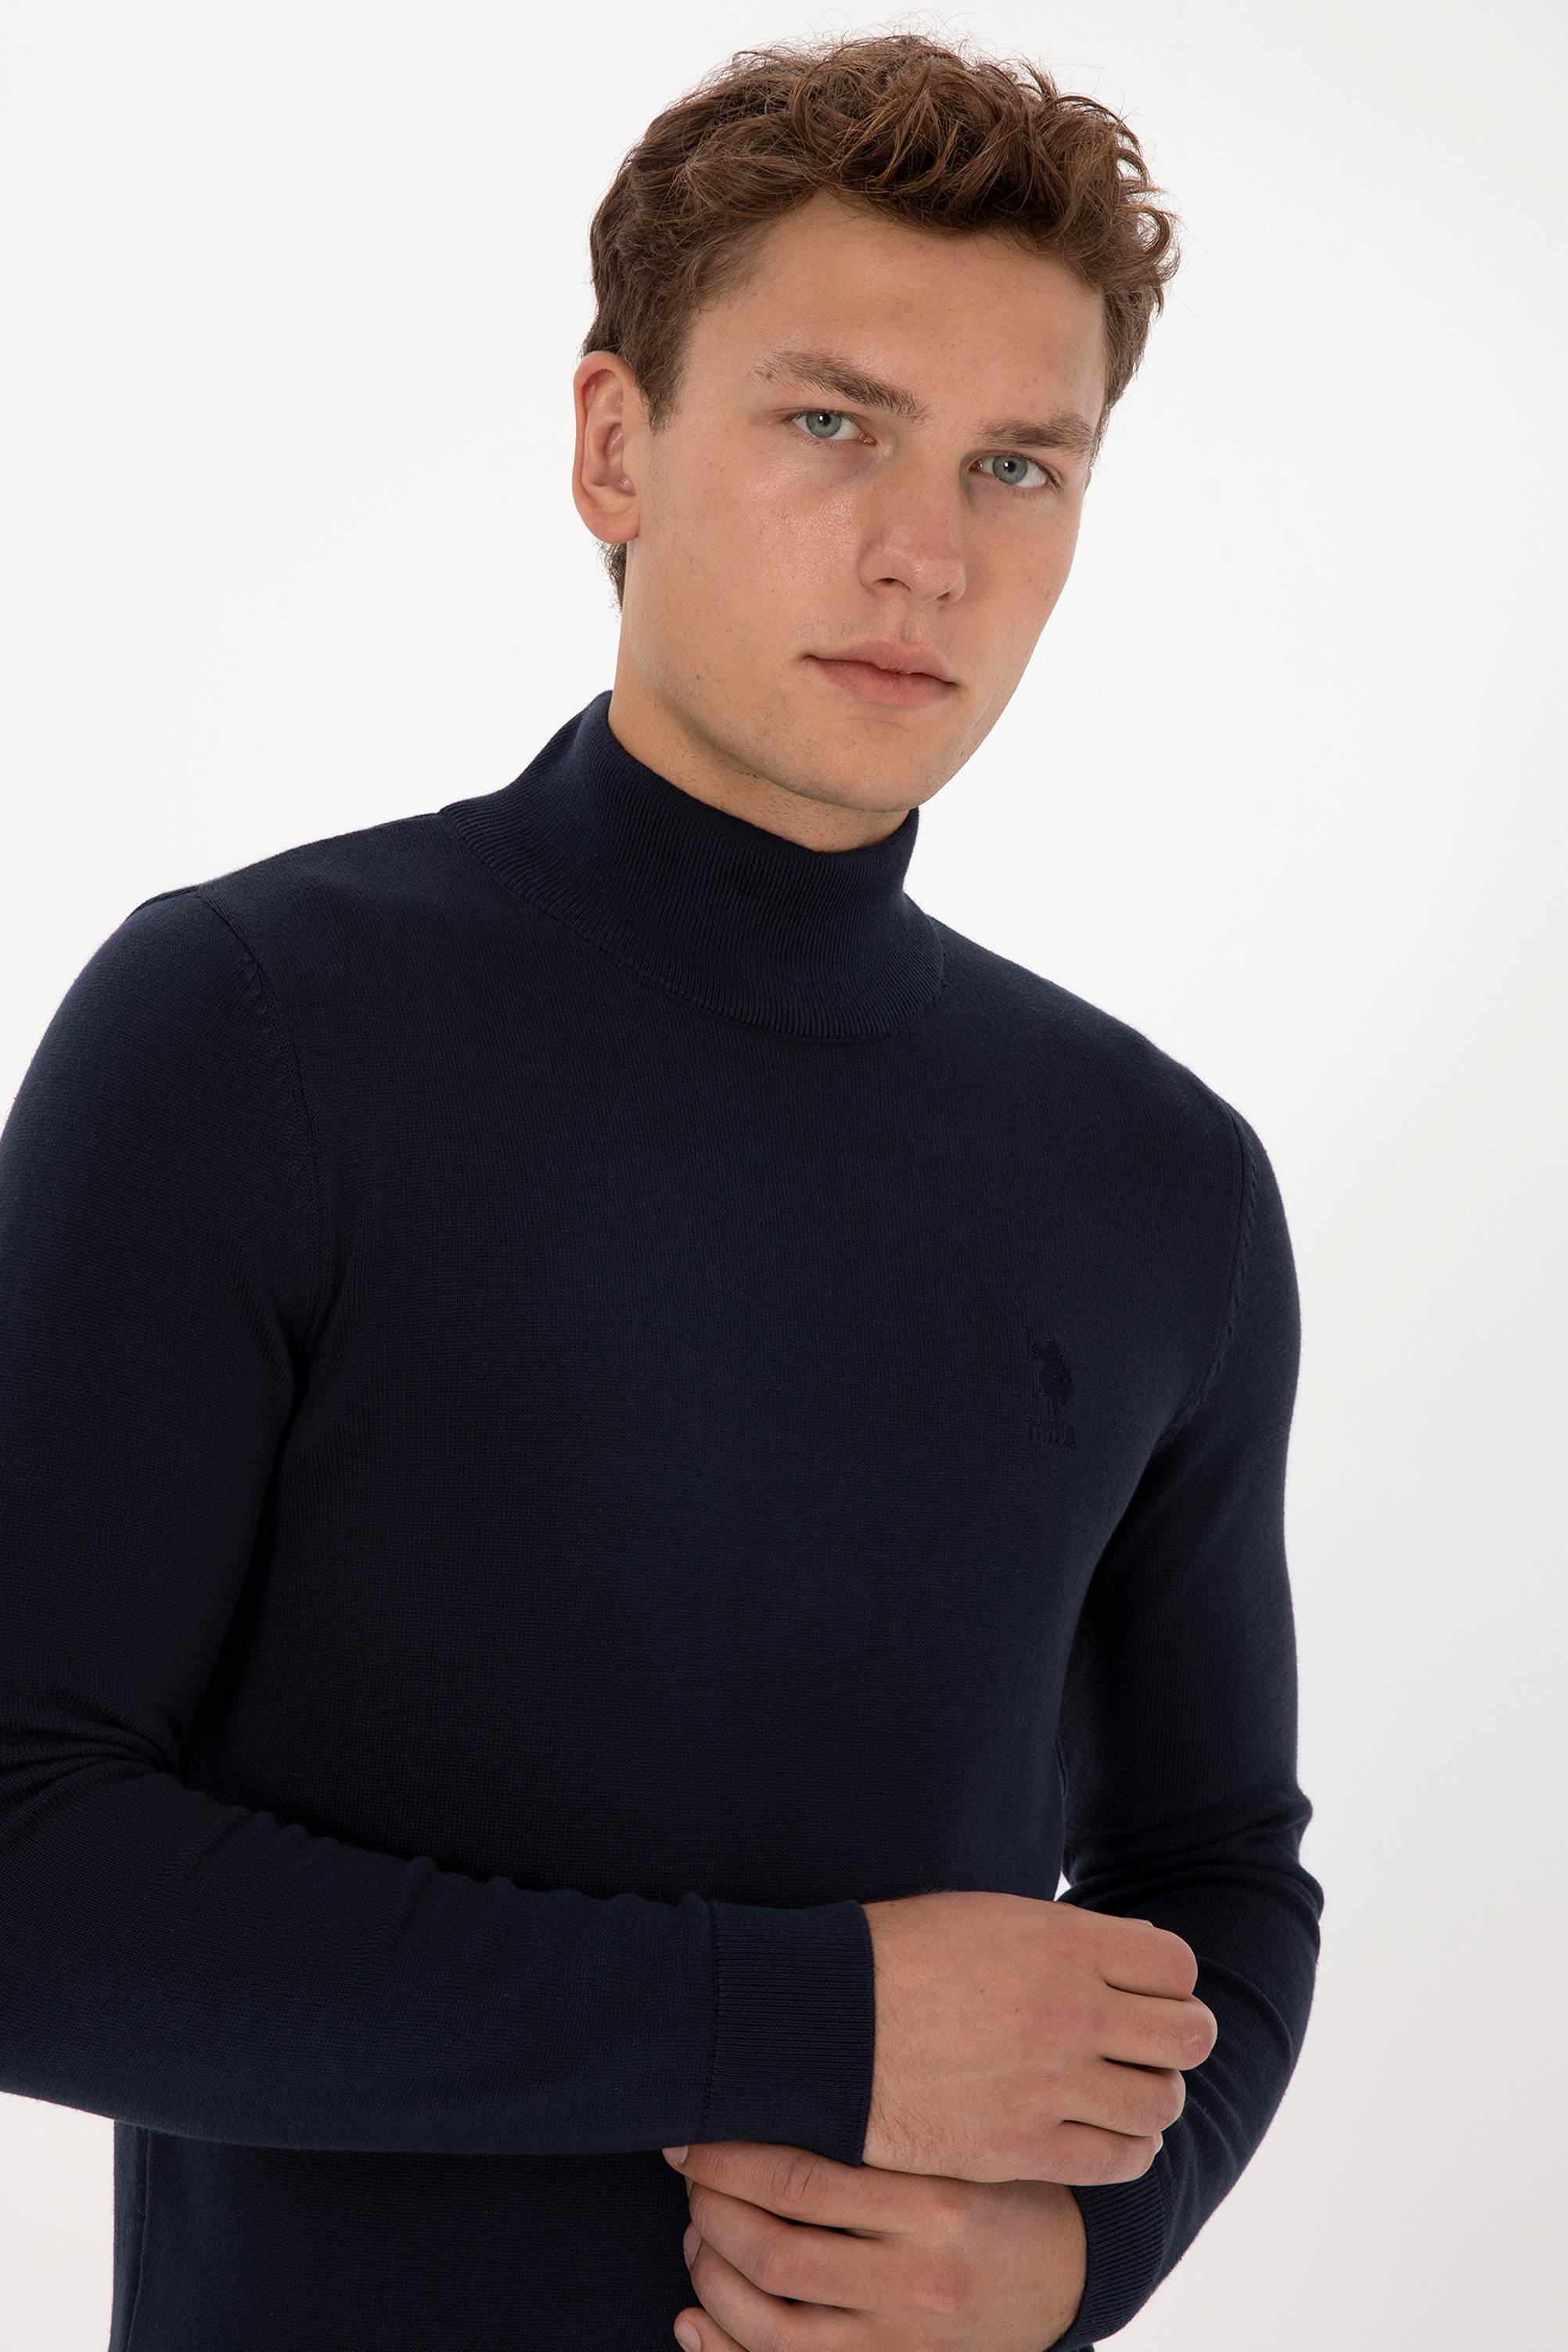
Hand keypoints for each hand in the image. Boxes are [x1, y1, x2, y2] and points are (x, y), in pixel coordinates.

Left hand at [662, 2141, 1087, 2351]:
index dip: (728, 2158)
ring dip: (712, 2276)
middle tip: (687, 2175)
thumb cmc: (999, 2178)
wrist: (1069, 2272)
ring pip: (773, 2324)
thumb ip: (889, 2113)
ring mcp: (906, 2339)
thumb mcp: (962, 2136)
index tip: (692, 2132)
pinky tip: (693, 2317)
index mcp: (939, 2202)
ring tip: (697, 2235)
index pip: (802, 2181)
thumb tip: (788, 2059)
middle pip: (775, 2253)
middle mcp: (921, 2278)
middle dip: (709, 2210)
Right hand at [861, 1889, 1215, 2181]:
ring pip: (1162, 2103)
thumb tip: (1142, 1950)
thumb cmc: (899, 1956)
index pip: (1177, 1966)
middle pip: (1190, 2036)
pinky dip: (1125, 2148)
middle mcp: (1071, 2013)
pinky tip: (1099, 2133)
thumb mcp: (990, 1915)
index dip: (1167, 1980)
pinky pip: (1119, 2159)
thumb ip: (1070, 1938)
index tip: (1143, 1992)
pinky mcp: (1023, 2147)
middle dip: (1175, 2038)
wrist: (822, 2022)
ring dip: (1149, 2096)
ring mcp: (1050, 2085)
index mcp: (1064, 1944)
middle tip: (1144, 2045)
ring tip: (1119, 2091)